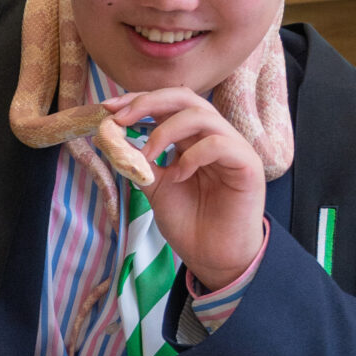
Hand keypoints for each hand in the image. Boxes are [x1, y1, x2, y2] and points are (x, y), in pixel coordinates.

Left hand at [110, 88, 266, 292]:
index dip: (139, 101)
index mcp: (193, 138)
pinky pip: (219, 143)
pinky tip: (179, 175)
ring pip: (201, 114)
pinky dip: (193, 155)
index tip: (109, 109)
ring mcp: (233, 148)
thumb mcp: (155, 187)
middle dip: (149, 102)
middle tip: (121, 118)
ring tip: (148, 156)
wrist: (212, 257)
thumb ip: (138, 161)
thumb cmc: (189, 223)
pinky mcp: (247, 165)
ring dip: (166, 131)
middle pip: (185, 97)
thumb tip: (110, 137)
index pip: (168, 103)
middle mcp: (214, 136)